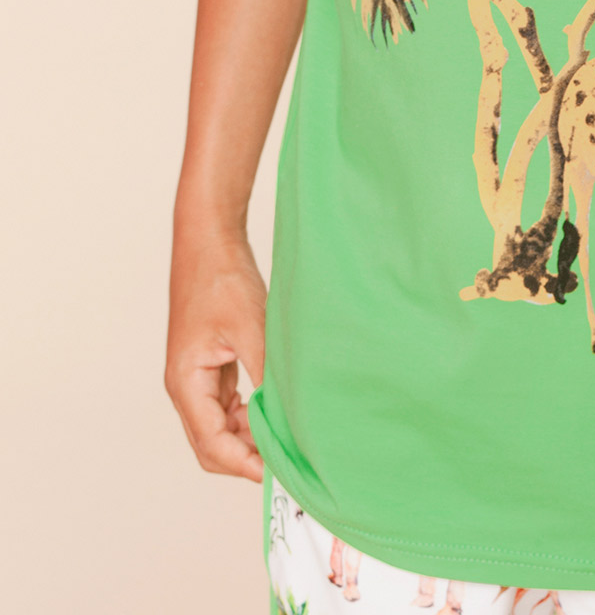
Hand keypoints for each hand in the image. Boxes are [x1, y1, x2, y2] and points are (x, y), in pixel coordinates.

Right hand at [165, 229, 265, 480]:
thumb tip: (287, 414)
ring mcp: (198, 376)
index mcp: (185, 383)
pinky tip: (277, 410)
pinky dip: (250, 414)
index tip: (277, 472)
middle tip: (287, 461)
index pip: (211, 443)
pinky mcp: (213, 364)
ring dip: (250, 436)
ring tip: (288, 438)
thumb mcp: (251, 327)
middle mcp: (187, 386)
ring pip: (220, 427)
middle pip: (211, 444)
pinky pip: (228, 405)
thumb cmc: (222, 278)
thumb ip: (265, 373)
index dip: (244, 463)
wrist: (210, 240)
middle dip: (246, 457)